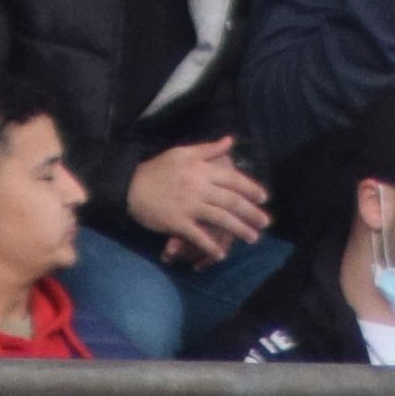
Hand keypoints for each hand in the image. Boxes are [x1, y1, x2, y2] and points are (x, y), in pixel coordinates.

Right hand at [127, 138, 266, 255]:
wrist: (129, 186)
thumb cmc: (157, 169)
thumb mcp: (182, 153)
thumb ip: (208, 149)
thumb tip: (231, 141)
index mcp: (201, 169)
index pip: (233, 179)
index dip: (251, 189)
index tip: (264, 197)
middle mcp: (198, 187)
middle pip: (231, 201)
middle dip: (251, 213)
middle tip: (265, 222)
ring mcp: (188, 205)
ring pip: (221, 219)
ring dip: (239, 230)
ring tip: (252, 238)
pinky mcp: (177, 222)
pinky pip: (199, 236)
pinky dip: (211, 246)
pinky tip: (221, 254)